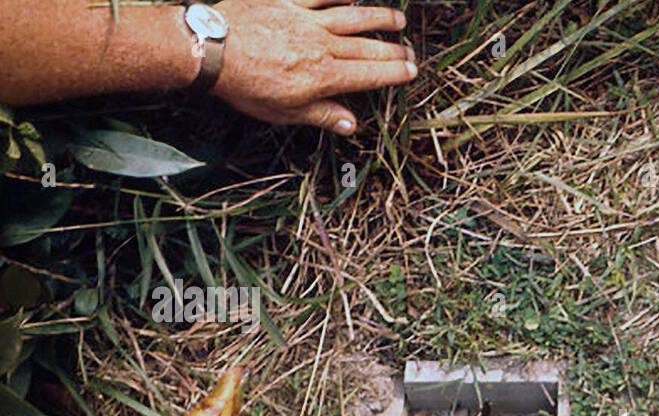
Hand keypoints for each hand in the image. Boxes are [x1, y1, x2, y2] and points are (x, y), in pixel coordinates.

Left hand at [207, 0, 415, 134]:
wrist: (212, 50)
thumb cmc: (245, 86)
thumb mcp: (284, 112)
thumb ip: (321, 115)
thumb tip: (351, 125)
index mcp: (324, 77)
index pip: (370, 74)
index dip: (394, 73)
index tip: (412, 71)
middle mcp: (322, 45)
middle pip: (367, 46)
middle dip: (394, 49)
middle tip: (411, 50)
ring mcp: (306, 20)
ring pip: (352, 15)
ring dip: (379, 17)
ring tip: (398, 19)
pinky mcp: (287, 1)